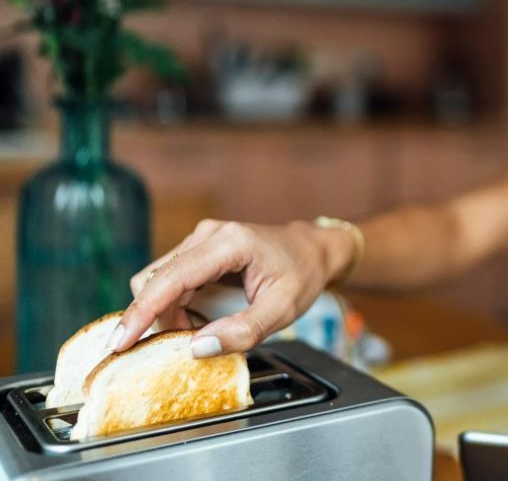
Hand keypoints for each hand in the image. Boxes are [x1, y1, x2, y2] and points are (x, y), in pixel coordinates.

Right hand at [110, 219, 354, 357]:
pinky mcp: (197, 249)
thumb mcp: (282, 310)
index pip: (171, 278)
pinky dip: (175, 306)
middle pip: (156, 280)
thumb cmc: (302, 276)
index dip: (141, 312)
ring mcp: (200, 238)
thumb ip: (242, 331)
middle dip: (158, 318)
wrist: (312, 250)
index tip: (119, 342)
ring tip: (202, 329)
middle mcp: (208, 234)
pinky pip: (170, 280)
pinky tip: (199, 318)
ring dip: (168, 313)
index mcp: (229, 243)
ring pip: (159, 281)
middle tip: (187, 343)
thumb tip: (196, 348)